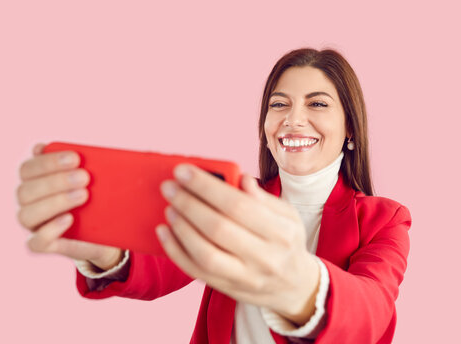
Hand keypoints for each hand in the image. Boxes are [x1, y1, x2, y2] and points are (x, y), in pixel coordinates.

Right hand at [16, 143, 123, 270]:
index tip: (76, 157)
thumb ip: (100, 163)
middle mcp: (29, 202)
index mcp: (36, 180)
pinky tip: (69, 219)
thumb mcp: (101, 180)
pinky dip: (50, 230)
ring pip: (27, 214)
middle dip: (54, 180)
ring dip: (55, 202)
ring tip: (83, 195)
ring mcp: (34, 225)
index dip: (47, 161)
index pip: (28, 168)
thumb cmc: (101, 199)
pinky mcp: (44, 245)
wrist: (108, 233)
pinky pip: (35, 242)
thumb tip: (133, 153)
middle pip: (24, 190)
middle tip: (85, 177)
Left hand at [156, 164, 320, 324]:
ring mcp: (245, 277)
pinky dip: (175, 251)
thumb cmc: (285, 242)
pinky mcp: (228, 289)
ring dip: (181, 228)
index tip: (183, 171)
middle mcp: (265, 257)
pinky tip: (164, 232)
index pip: (238, 205)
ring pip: (205, 254)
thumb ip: (263, 197)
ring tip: (169, 208)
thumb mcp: (287, 215)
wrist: (295, 286)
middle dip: (188, 203)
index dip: (207, 186)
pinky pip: (195, 272)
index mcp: (281, 232)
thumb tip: (240, 178)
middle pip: (218, 228)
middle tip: (169, 187)